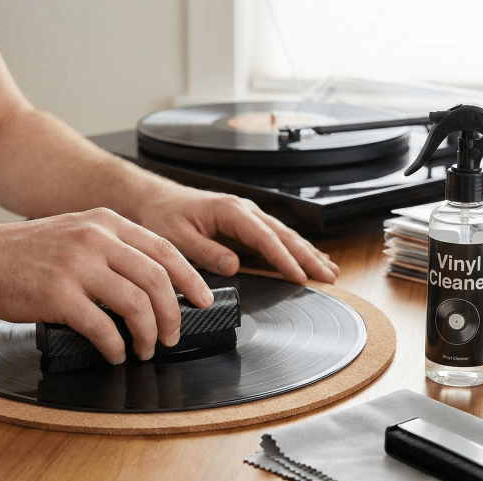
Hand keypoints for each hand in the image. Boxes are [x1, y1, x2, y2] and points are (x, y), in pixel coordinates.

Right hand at [0, 208, 212, 363]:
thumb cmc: (23, 252)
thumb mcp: (75, 232)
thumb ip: (111, 246)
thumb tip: (152, 281)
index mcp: (105, 223)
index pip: (164, 251)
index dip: (190, 278)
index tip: (202, 298)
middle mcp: (96, 240)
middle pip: (157, 280)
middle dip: (173, 313)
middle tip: (173, 334)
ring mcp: (78, 266)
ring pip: (136, 305)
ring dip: (148, 334)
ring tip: (145, 349)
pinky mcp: (59, 296)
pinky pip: (104, 328)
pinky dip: (117, 347)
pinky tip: (116, 354)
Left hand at [132, 183, 338, 283]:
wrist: (152, 200)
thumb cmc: (162, 215)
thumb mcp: (177, 237)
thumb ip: (207, 252)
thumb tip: (234, 266)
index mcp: (230, 211)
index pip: (265, 238)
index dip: (284, 259)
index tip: (300, 276)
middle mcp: (244, 211)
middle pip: (284, 236)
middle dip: (309, 257)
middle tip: (329, 277)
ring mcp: (248, 217)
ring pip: (285, 236)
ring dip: (308, 253)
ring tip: (330, 271)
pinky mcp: (245, 227)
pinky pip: (276, 239)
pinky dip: (296, 250)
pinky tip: (311, 259)